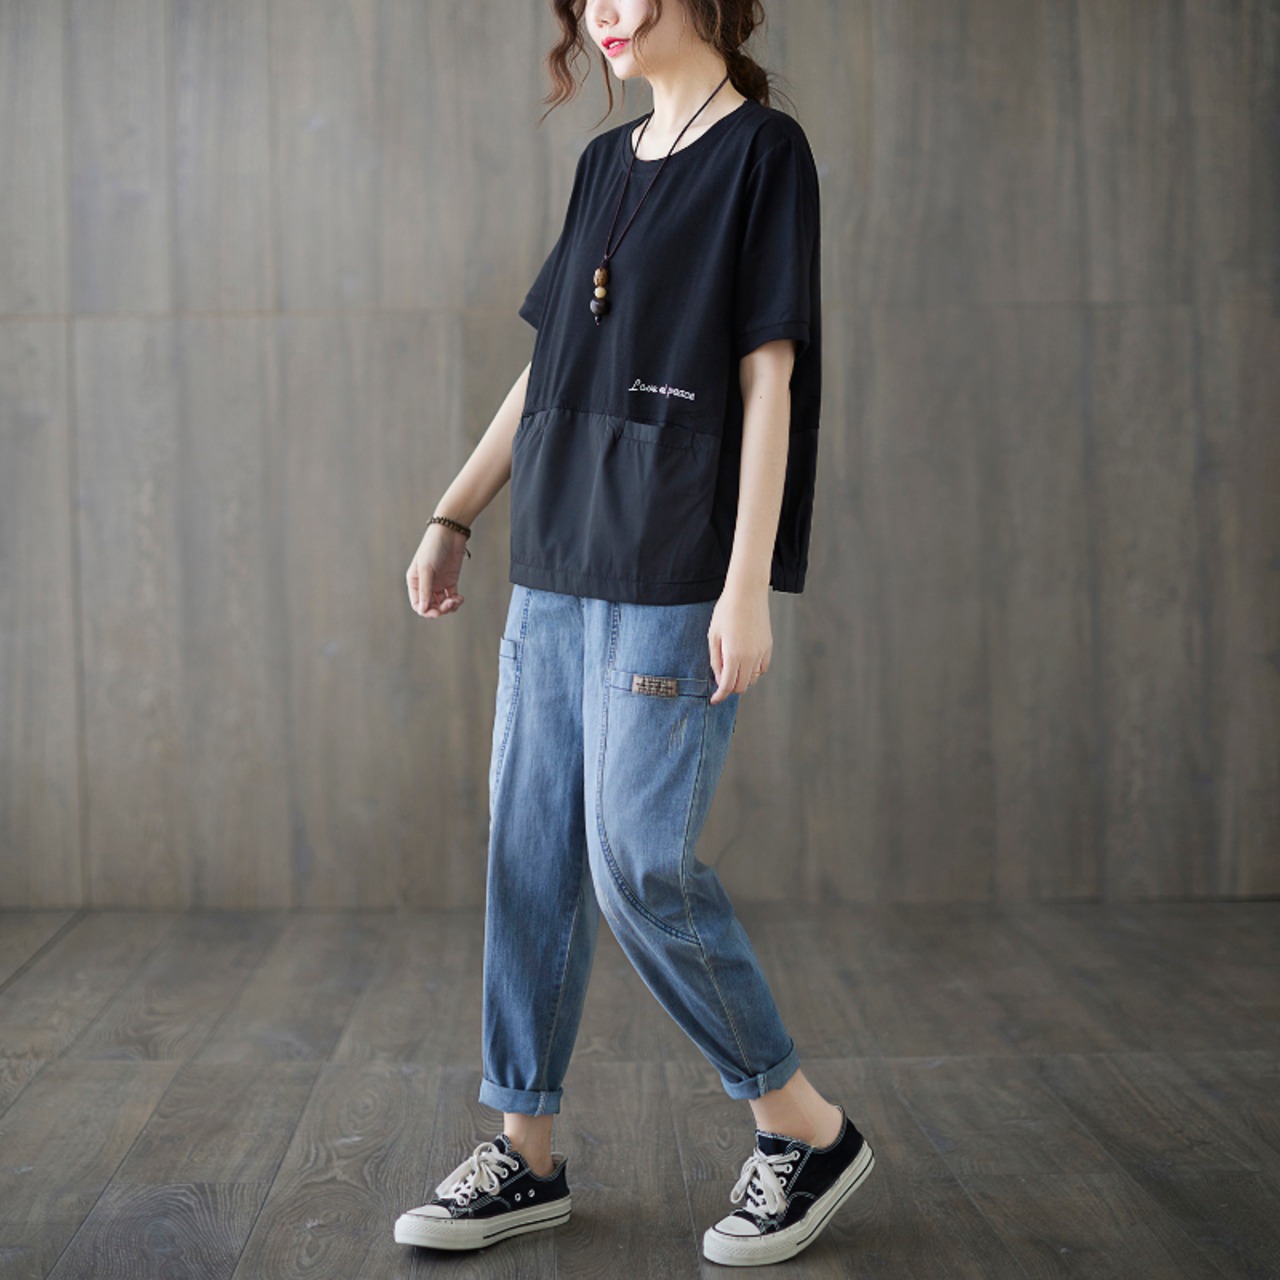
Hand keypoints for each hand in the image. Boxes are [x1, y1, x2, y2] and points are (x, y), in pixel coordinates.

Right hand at [406, 523, 468, 617]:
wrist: (450, 532)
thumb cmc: (433, 547)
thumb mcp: (427, 569)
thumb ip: (425, 590)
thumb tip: (423, 610)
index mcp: (415, 582)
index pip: (418, 604)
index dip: (426, 612)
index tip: (437, 613)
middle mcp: (426, 584)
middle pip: (431, 606)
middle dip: (440, 609)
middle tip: (450, 604)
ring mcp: (438, 583)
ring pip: (442, 604)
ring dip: (449, 606)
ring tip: (456, 600)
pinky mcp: (451, 581)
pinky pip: (452, 597)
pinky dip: (456, 601)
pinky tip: (460, 598)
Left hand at [708, 582, 771, 703]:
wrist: (747, 592)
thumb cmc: (726, 611)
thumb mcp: (713, 636)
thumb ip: (716, 660)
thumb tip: (719, 679)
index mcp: (734, 655)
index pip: (727, 685)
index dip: (719, 696)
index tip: (714, 700)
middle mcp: (750, 657)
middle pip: (741, 686)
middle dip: (730, 689)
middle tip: (721, 683)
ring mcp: (761, 652)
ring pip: (753, 679)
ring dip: (742, 679)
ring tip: (732, 669)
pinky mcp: (768, 646)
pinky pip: (762, 668)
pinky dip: (754, 671)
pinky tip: (745, 663)